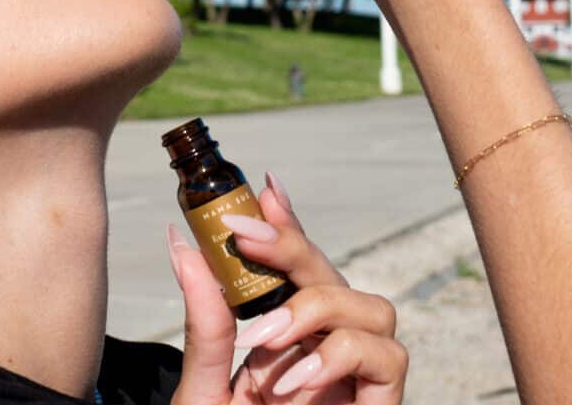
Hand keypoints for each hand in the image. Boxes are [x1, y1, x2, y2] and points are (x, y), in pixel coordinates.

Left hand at [167, 174, 406, 404]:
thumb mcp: (206, 385)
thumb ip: (205, 326)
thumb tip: (182, 246)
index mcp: (287, 341)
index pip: (297, 272)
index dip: (288, 228)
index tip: (264, 189)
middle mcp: (326, 351)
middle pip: (333, 277)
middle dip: (294, 248)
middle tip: (245, 237)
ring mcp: (357, 376)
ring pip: (373, 308)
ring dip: (317, 307)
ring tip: (265, 336)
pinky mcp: (380, 401)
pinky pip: (389, 356)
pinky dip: (341, 356)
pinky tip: (295, 380)